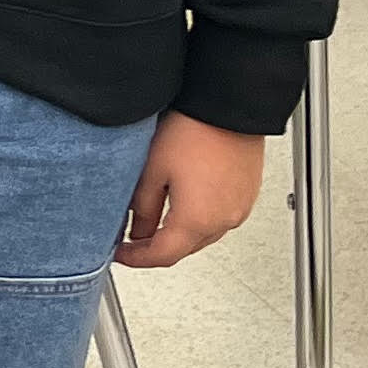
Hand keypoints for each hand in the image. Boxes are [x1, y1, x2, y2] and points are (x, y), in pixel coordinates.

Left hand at [116, 112, 266, 268]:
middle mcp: (224, 220)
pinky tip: (182, 208)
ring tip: (151, 223)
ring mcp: (239, 209)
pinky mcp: (246, 196)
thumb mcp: (152, 171)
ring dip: (177, 236)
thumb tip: (134, 230)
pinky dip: (198, 222)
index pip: (162, 256)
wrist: (229, 108)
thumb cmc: (194, 131)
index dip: (136, 259)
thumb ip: (141, 208)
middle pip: (184, 249)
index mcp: (198, 220)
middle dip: (155, 249)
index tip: (120, 254)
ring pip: (203, 237)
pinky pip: (219, 220)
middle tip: (130, 241)